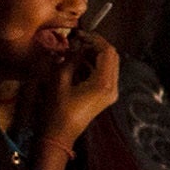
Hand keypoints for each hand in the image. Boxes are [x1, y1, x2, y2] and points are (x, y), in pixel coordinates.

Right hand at [31, 27, 123, 169]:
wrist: (60, 135)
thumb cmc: (57, 110)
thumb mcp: (60, 80)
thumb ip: (70, 60)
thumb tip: (75, 44)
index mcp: (104, 83)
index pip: (107, 52)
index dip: (94, 39)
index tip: (80, 34)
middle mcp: (112, 87)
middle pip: (111, 56)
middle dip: (96, 45)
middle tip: (78, 40)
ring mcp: (111, 93)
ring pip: (109, 64)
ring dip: (95, 54)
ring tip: (76, 49)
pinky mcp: (106, 96)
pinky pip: (105, 74)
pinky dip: (94, 65)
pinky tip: (78, 61)